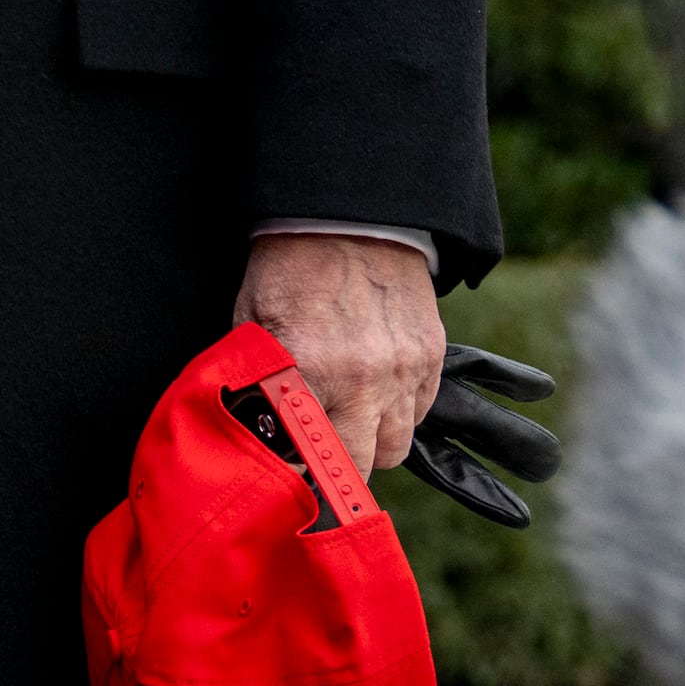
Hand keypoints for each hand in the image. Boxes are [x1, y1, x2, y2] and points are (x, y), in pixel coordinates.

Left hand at [236, 233, 446, 482]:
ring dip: (373, 441)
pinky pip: (419, 412)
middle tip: (322, 448)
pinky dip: (399, 412)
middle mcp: (363, 381)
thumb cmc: (289, 269)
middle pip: (361, 466)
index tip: (293, 469)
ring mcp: (404, 370)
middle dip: (339, 466)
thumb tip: (263, 433)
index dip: (300, 471)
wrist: (349, 214)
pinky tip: (377, 389)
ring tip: (351, 416)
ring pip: (396, 446)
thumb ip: (260, 384)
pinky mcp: (430, 356)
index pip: (310, 460)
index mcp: (310, 373)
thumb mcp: (254, 325)